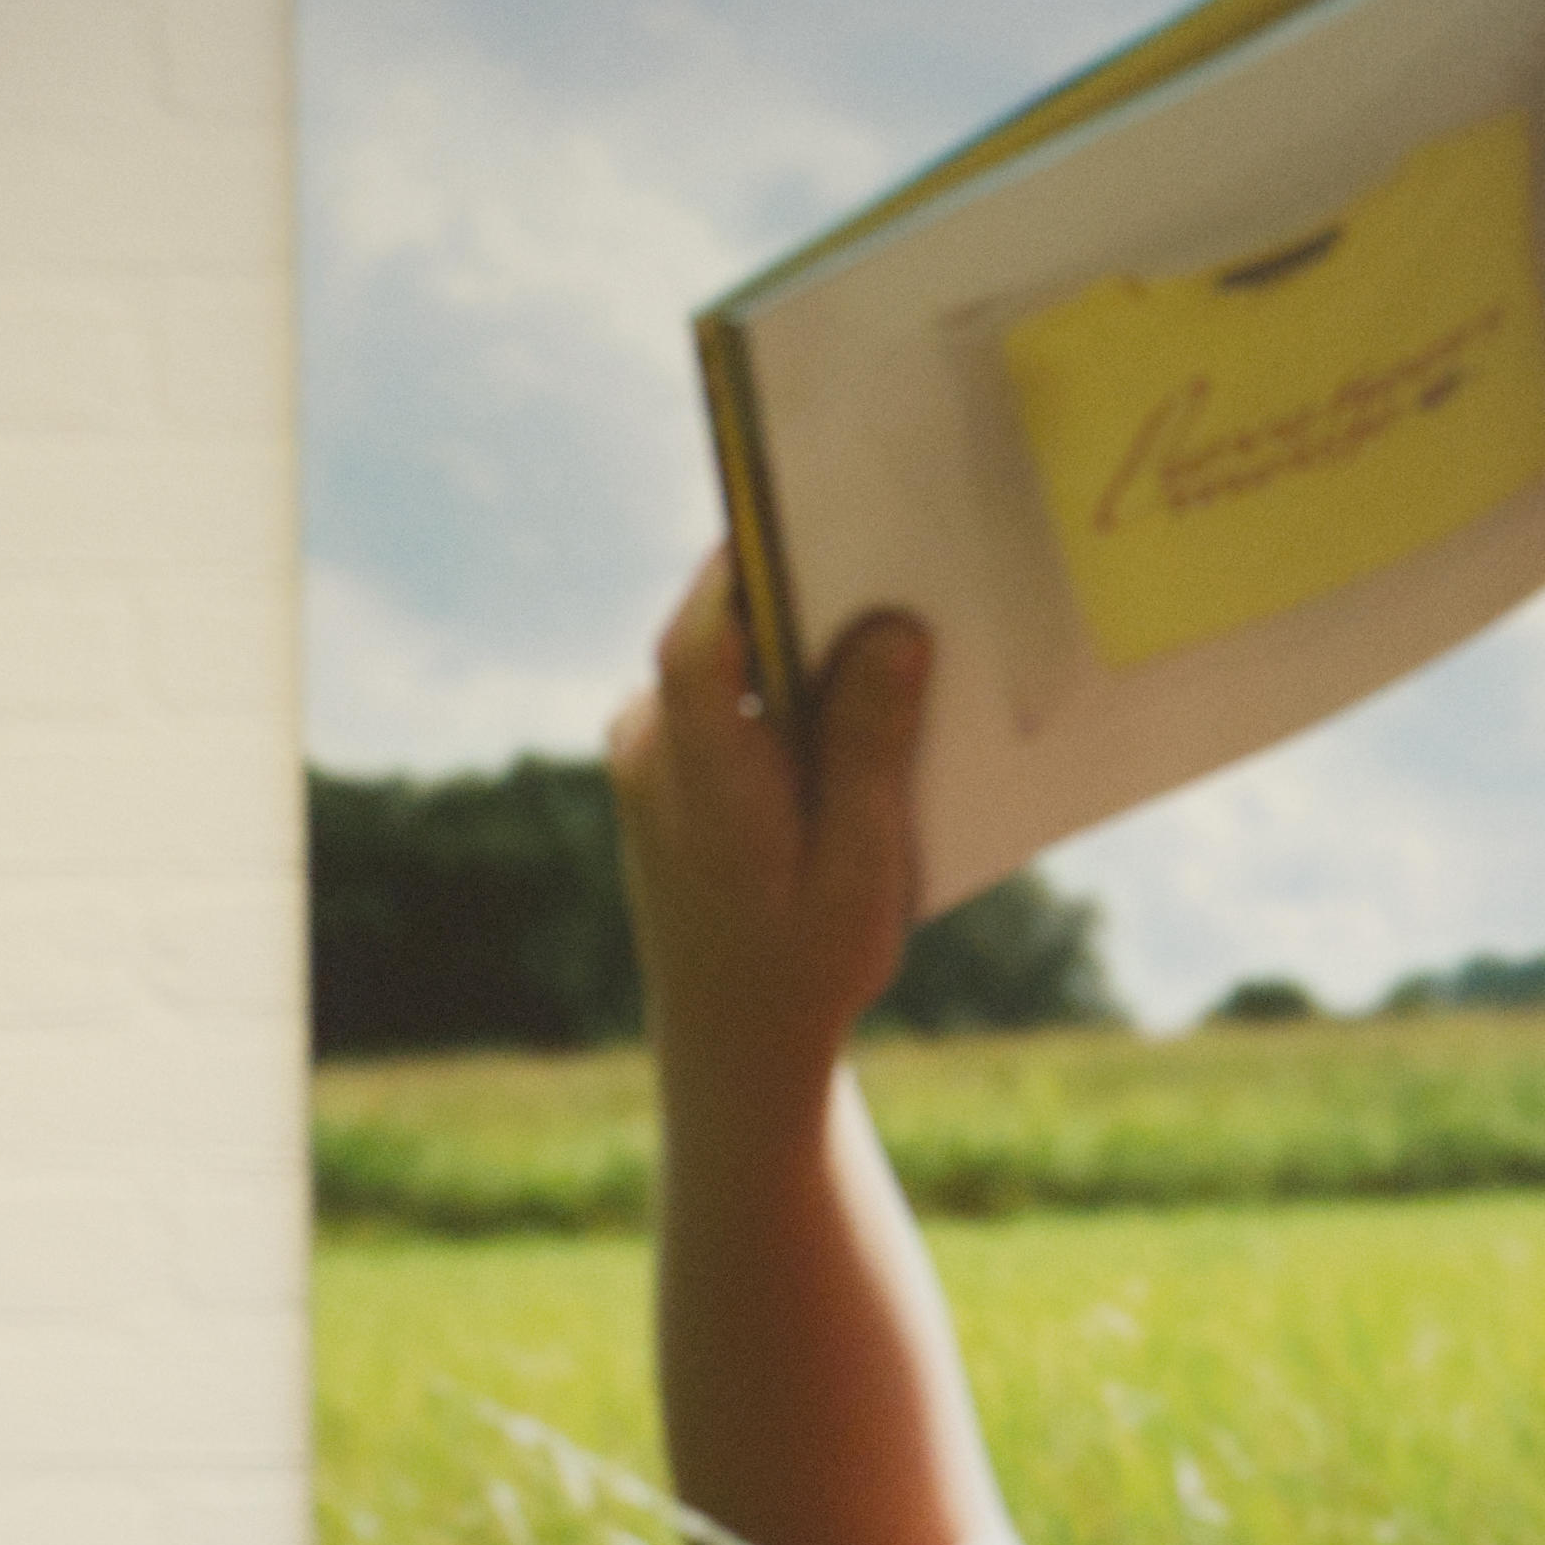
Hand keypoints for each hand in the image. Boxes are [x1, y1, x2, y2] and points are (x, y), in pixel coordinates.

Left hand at [605, 553, 923, 1109]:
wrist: (733, 1043)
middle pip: (725, 632)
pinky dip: (786, 686)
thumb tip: (892, 629)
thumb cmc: (804, 964)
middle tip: (891, 554)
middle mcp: (653, 746)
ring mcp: (650, 754)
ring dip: (803, 644)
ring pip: (729, 664)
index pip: (704, 633)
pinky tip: (857, 699)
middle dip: (805, 593)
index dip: (750, 561)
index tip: (813, 501)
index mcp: (698, 773)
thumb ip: (869, 743)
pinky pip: (728, 697)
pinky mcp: (667, 767)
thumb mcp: (858, 863)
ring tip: (893, 629)